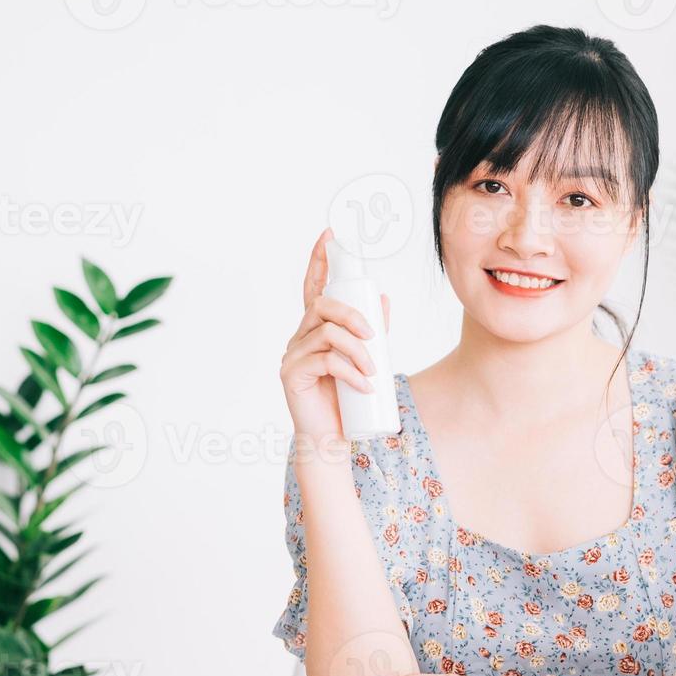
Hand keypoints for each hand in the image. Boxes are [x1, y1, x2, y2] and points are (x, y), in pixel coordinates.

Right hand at [280, 227, 390, 439]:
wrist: (333, 440)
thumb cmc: (348, 400)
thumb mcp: (366, 361)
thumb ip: (373, 332)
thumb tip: (384, 298)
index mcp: (316, 330)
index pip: (314, 289)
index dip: (319, 261)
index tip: (328, 236)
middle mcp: (300, 338)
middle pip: (321, 306)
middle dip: (352, 315)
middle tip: (374, 336)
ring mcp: (293, 355)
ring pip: (326, 334)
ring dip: (357, 351)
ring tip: (373, 372)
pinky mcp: (292, 375)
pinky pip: (325, 361)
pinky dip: (350, 372)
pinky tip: (364, 386)